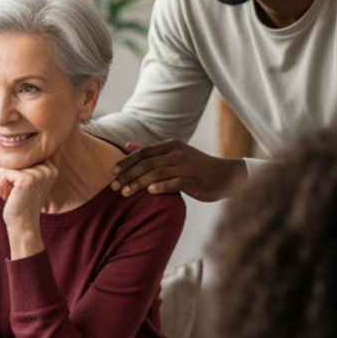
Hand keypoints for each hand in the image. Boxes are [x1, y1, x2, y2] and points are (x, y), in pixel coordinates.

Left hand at [0, 162, 55, 223]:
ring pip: (11, 165)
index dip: (13, 167)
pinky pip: (6, 172)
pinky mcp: (27, 179)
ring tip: (2, 193)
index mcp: (51, 169)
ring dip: (2, 179)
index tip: (7, 182)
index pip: (27, 157)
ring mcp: (39, 174)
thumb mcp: (25, 182)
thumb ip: (22, 166)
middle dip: (5, 172)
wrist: (23, 225)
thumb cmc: (21, 203)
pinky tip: (0, 195)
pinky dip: (0, 183)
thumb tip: (3, 147)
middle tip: (1, 188)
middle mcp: (48, 170)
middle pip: (18, 159)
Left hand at [109, 140, 246, 200]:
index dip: (126, 161)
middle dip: (128, 175)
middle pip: (147, 163)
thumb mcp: (173, 154)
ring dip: (139, 183)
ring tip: (125, 193)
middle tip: (113, 187)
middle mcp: (177, 153)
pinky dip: (162, 186)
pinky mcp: (194, 180)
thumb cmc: (195, 167)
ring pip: (157, 173)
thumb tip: (127, 144)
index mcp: (170, 145)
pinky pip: (175, 182)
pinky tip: (150, 192)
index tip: (111, 172)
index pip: (143, 152)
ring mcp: (186, 166)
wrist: (225, 176)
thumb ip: (150, 151)